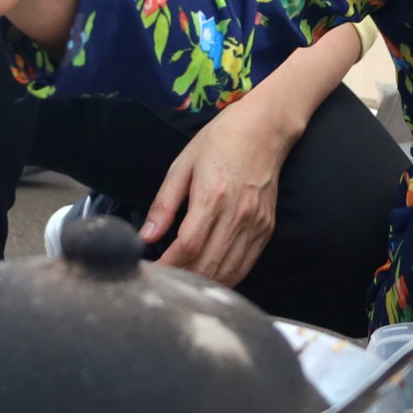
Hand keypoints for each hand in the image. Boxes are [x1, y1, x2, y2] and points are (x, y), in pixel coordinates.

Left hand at [145, 98, 293, 287]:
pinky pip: (246, 265)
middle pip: (208, 265)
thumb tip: (146, 237)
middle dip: (183, 279)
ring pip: (228, 272)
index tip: (152, 273)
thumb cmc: (219, 142)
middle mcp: (237, 215)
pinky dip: (226, 277)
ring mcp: (255, 225)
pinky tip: (210, 277)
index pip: (188, 247)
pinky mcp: (266, 229)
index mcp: (212, 197)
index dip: (168, 266)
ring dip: (204, 283)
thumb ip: (164, 205)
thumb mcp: (182, 166)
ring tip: (183, 282)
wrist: (264, 129)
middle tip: (164, 282)